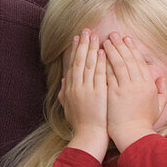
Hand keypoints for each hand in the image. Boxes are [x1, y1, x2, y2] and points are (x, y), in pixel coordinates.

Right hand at [58, 29, 108, 161]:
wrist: (89, 136)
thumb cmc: (81, 123)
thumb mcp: (68, 107)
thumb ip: (65, 93)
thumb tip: (63, 81)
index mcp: (70, 89)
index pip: (73, 65)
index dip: (76, 50)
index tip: (78, 37)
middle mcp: (77, 87)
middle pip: (80, 61)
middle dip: (83, 45)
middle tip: (86, 30)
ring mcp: (87, 90)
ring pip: (89, 65)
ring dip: (91, 49)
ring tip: (94, 36)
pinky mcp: (98, 94)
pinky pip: (100, 75)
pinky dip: (101, 63)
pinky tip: (103, 52)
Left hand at [104, 33, 166, 150]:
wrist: (133, 134)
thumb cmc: (144, 122)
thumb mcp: (158, 106)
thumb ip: (162, 91)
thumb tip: (160, 78)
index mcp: (149, 84)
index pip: (139, 62)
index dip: (132, 49)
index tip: (127, 39)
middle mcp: (138, 83)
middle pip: (128, 59)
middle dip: (120, 45)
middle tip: (113, 34)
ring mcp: (126, 87)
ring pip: (118, 63)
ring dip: (111, 50)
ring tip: (104, 40)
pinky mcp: (114, 93)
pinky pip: (109, 74)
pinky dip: (104, 63)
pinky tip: (99, 55)